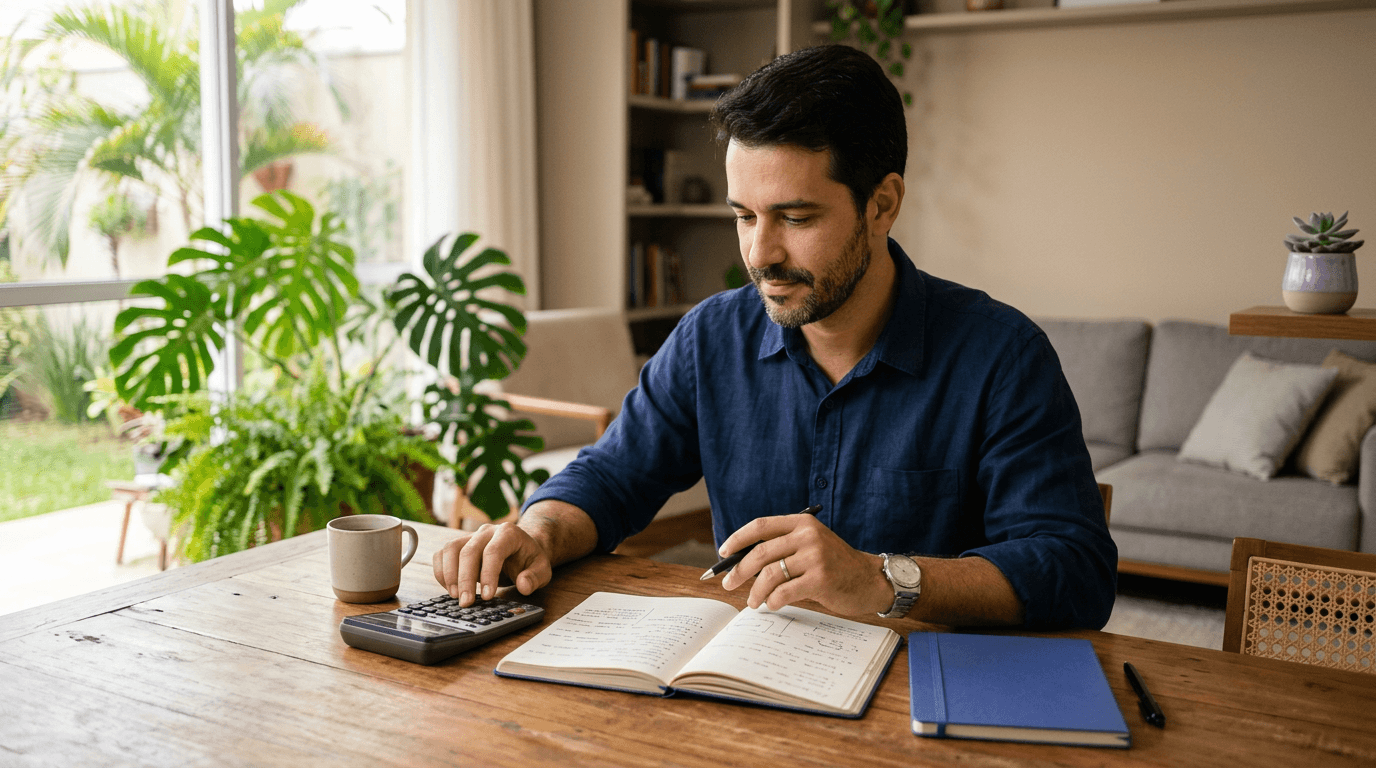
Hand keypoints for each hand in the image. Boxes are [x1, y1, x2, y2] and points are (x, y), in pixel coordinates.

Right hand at [431, 521, 552, 606]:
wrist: (521, 548)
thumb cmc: (529, 559)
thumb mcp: (542, 569)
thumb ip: (535, 577)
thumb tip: (523, 585)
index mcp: (509, 533)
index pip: (493, 551)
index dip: (488, 574)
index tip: (487, 596)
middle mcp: (486, 532)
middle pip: (469, 551)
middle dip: (465, 579)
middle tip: (465, 603)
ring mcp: (470, 536)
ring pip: (451, 549)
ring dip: (449, 574)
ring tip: (455, 597)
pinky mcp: (459, 545)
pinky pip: (442, 554)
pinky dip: (441, 572)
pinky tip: (450, 589)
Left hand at [717, 513, 890, 616]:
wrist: (868, 579)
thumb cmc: (834, 565)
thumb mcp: (811, 545)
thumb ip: (783, 547)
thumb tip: (741, 563)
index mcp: (802, 523)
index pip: (761, 525)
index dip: (738, 538)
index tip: (723, 552)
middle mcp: (808, 536)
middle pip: (761, 552)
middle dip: (739, 570)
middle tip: (728, 583)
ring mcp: (815, 557)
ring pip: (770, 575)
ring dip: (756, 591)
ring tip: (753, 602)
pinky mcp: (821, 579)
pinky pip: (785, 592)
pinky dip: (773, 601)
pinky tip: (773, 604)